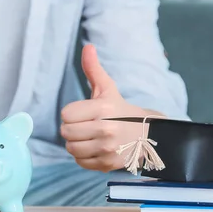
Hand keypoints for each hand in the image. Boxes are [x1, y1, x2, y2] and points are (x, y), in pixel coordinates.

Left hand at [60, 44, 162, 171]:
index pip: (66, 114)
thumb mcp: (108, 88)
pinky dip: (84, 157)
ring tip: (89, 137)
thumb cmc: (120, 110)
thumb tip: (88, 47)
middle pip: (66, 133)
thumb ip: (94, 69)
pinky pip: (80, 162)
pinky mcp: (108, 164)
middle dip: (72, 129)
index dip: (72, 114)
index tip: (84, 113)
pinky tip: (95, 148)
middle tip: (86, 126)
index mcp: (103, 108)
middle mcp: (106, 129)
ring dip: (76, 144)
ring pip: (71, 149)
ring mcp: (108, 148)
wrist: (147, 134)